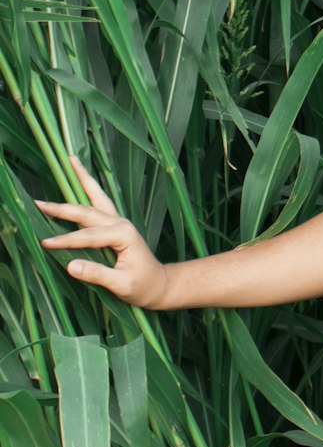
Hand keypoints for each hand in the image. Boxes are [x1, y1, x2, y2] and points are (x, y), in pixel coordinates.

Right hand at [38, 156, 168, 307]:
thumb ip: (97, 274)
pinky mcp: (115, 224)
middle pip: (87, 211)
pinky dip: (89, 188)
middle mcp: (120, 223)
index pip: (88, 236)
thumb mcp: (121, 285)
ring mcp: (118, 221)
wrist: (159, 284)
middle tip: (39, 202)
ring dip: (83, 179)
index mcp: (123, 235)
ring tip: (71, 160)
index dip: (66, 240)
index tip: (46, 243)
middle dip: (62, 207)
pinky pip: (99, 202)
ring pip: (96, 197)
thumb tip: (69, 265)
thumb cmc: (142, 286)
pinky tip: (81, 179)